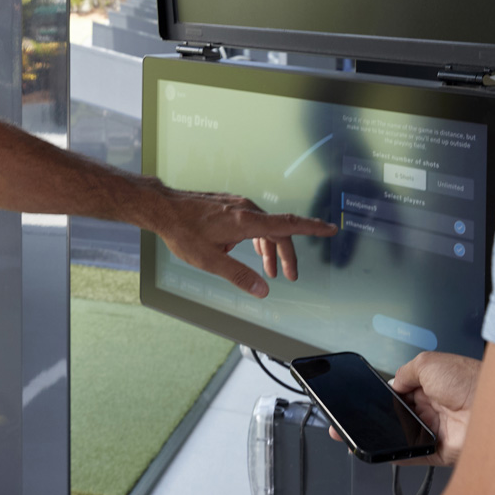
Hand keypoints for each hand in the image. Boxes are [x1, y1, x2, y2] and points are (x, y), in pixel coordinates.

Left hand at [150, 187, 336, 297]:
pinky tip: (241, 250)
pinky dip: (255, 237)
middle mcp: (245, 209)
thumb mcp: (210, 261)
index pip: (287, 225)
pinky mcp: (228, 204)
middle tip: (290, 276)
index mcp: (245, 221)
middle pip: (278, 231)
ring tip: (267, 270)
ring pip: (264, 226)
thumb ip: (239, 276)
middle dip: (286, 254)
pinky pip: (251, 221)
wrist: (163, 208)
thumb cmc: (183, 232)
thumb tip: (263, 290)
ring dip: (269, 248)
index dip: (312, 228)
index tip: (331, 229)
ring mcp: (236, 204)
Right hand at [328, 351, 479, 465]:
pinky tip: (385, 451)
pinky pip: (413, 456)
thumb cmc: (469, 380)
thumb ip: (405, 373)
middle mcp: (433, 407)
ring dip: (390, 433)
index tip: (370, 397)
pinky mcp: (438, 450)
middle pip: (399, 414)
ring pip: (403, 436)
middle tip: (369, 414)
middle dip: (384, 414)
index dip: (385, 395)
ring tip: (377, 428)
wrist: (493, 407)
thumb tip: (391, 384)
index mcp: (430, 384)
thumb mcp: (428, 362)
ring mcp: (435, 429)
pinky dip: (399, 455)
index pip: (400, 391)